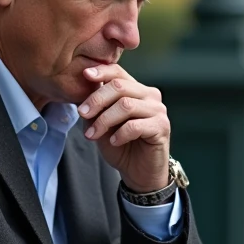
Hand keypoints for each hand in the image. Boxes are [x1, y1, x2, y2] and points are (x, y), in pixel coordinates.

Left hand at [78, 64, 169, 192]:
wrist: (138, 172)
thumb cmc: (120, 145)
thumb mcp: (101, 123)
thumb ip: (95, 107)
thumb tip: (82, 89)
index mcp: (135, 90)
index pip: (118, 72)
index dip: (101, 71)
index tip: (84, 75)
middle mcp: (149, 95)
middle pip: (119, 86)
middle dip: (96, 99)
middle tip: (82, 114)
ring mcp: (158, 110)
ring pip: (126, 105)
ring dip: (104, 120)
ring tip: (93, 135)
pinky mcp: (162, 127)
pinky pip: (135, 125)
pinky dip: (120, 134)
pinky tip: (114, 141)